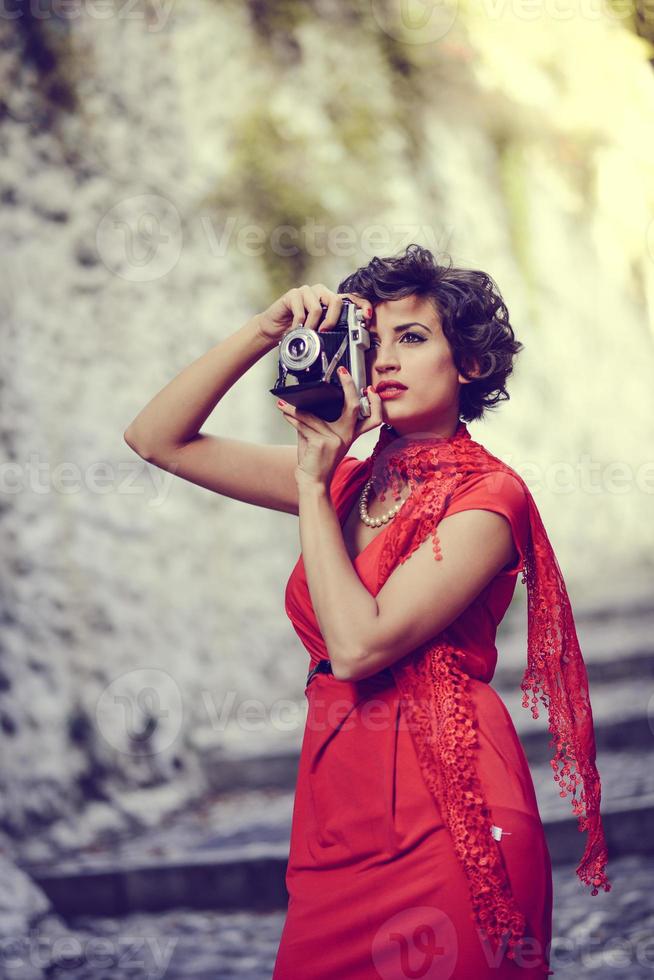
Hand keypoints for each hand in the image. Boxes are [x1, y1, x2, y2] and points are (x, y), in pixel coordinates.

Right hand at [256, 283, 371, 343]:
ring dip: (312, 326)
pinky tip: (295, 330)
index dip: (362, 304)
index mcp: (330, 301)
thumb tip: (349, 340)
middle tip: (324, 332)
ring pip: (317, 307)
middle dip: (333, 320)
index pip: (351, 298)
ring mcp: (307, 291)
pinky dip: (299, 324)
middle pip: (336, 300)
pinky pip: (301, 310)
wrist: (274, 329)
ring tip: (306, 334)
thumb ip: (331, 330)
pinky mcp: (293, 294)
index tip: (367, 316)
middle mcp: (321, 293)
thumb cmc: (298, 331)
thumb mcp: (317, 331)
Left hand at [276, 367, 383, 486]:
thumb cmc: (316, 461)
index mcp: (350, 434)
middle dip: (349, 386)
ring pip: (314, 415)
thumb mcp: (321, 438)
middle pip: (354, 407)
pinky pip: (305, 424)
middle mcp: (346, 436)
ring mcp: (335, 439)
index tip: (368, 389)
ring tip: (284, 404)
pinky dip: (292, 418)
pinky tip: (284, 413)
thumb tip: (306, 402)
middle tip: (342, 374)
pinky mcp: (322, 442)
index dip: (374, 403)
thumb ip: (318, 421)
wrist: (313, 482)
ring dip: (295, 409)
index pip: (372, 417)